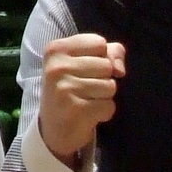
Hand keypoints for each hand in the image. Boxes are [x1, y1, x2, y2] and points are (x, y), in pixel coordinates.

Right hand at [37, 33, 125, 164]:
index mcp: (56, 49)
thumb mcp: (82, 62)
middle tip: (83, 89)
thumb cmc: (70, 88)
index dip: (100, 58)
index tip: (83, 69)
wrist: (52, 128)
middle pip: (106, 66)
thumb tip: (120, 69)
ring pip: (110, 86)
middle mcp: (57, 67)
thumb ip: (109, 52)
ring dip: (103, 97)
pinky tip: (88, 114)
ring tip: (85, 101)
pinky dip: (104, 112)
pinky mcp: (75, 110)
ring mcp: (64, 89)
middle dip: (102, 79)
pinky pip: (109, 106)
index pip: (99, 43)